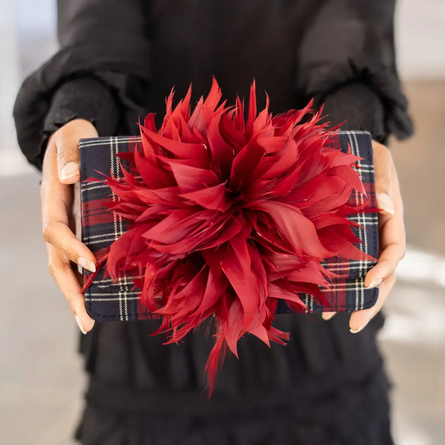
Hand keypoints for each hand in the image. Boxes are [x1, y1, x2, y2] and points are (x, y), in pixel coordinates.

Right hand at [41, 119, 98, 333]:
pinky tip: (96, 297)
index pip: (57, 231)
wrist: (68, 142)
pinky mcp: (75, 230)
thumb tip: (69, 175)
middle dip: (69, 291)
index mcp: (53, 200)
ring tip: (89, 322)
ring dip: (74, 295)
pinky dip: (82, 280)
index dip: (71, 249)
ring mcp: (63, 228)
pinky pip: (74, 259)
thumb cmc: (74, 139)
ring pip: (62, 266)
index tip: (92, 266)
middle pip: (55, 260)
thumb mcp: (73, 138)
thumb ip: (70, 154)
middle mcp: (54, 219)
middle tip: (85, 321)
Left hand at [322, 140, 405, 332]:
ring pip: (363, 276)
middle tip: (354, 324)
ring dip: (351, 299)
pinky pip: (345, 266)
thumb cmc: (367, 156)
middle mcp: (380, 235)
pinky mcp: (348, 241)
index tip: (367, 283)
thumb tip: (384, 205)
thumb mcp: (378, 162)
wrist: (352, 154)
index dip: (384, 269)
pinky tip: (320, 298)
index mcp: (391, 220)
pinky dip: (336, 282)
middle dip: (371, 300)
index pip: (394, 251)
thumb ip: (381, 181)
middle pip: (382, 275)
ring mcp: (365, 241)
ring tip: (331, 318)